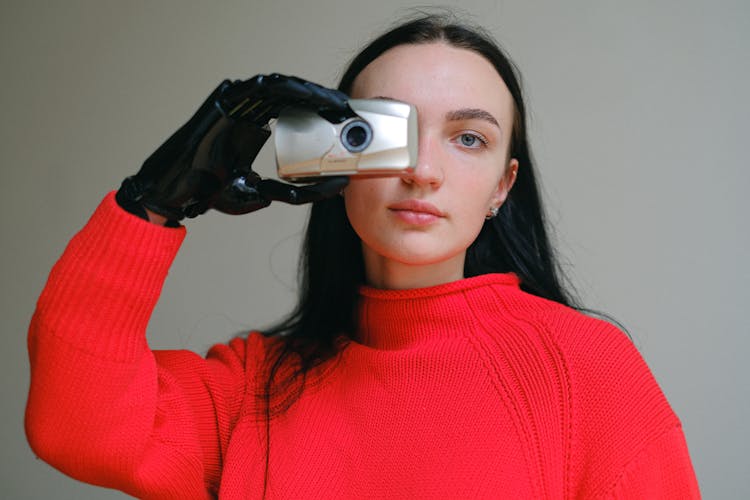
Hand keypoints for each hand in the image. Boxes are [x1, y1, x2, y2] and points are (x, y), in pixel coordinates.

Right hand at [116, 74, 351, 222]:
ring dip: (307, 91)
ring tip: (331, 102)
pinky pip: (256, 87)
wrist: (176, 193)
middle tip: (345, 109)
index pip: (293, 112)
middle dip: (320, 100)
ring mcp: (235, 105)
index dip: (319, 112)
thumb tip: (328, 193)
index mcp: (255, 129)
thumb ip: (291, 194)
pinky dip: (281, 87)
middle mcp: (247, 114)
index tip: (344, 120)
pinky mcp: (222, 101)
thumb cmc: (209, 191)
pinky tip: (303, 93)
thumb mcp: (259, 195)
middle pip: (290, 97)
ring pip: (278, 88)